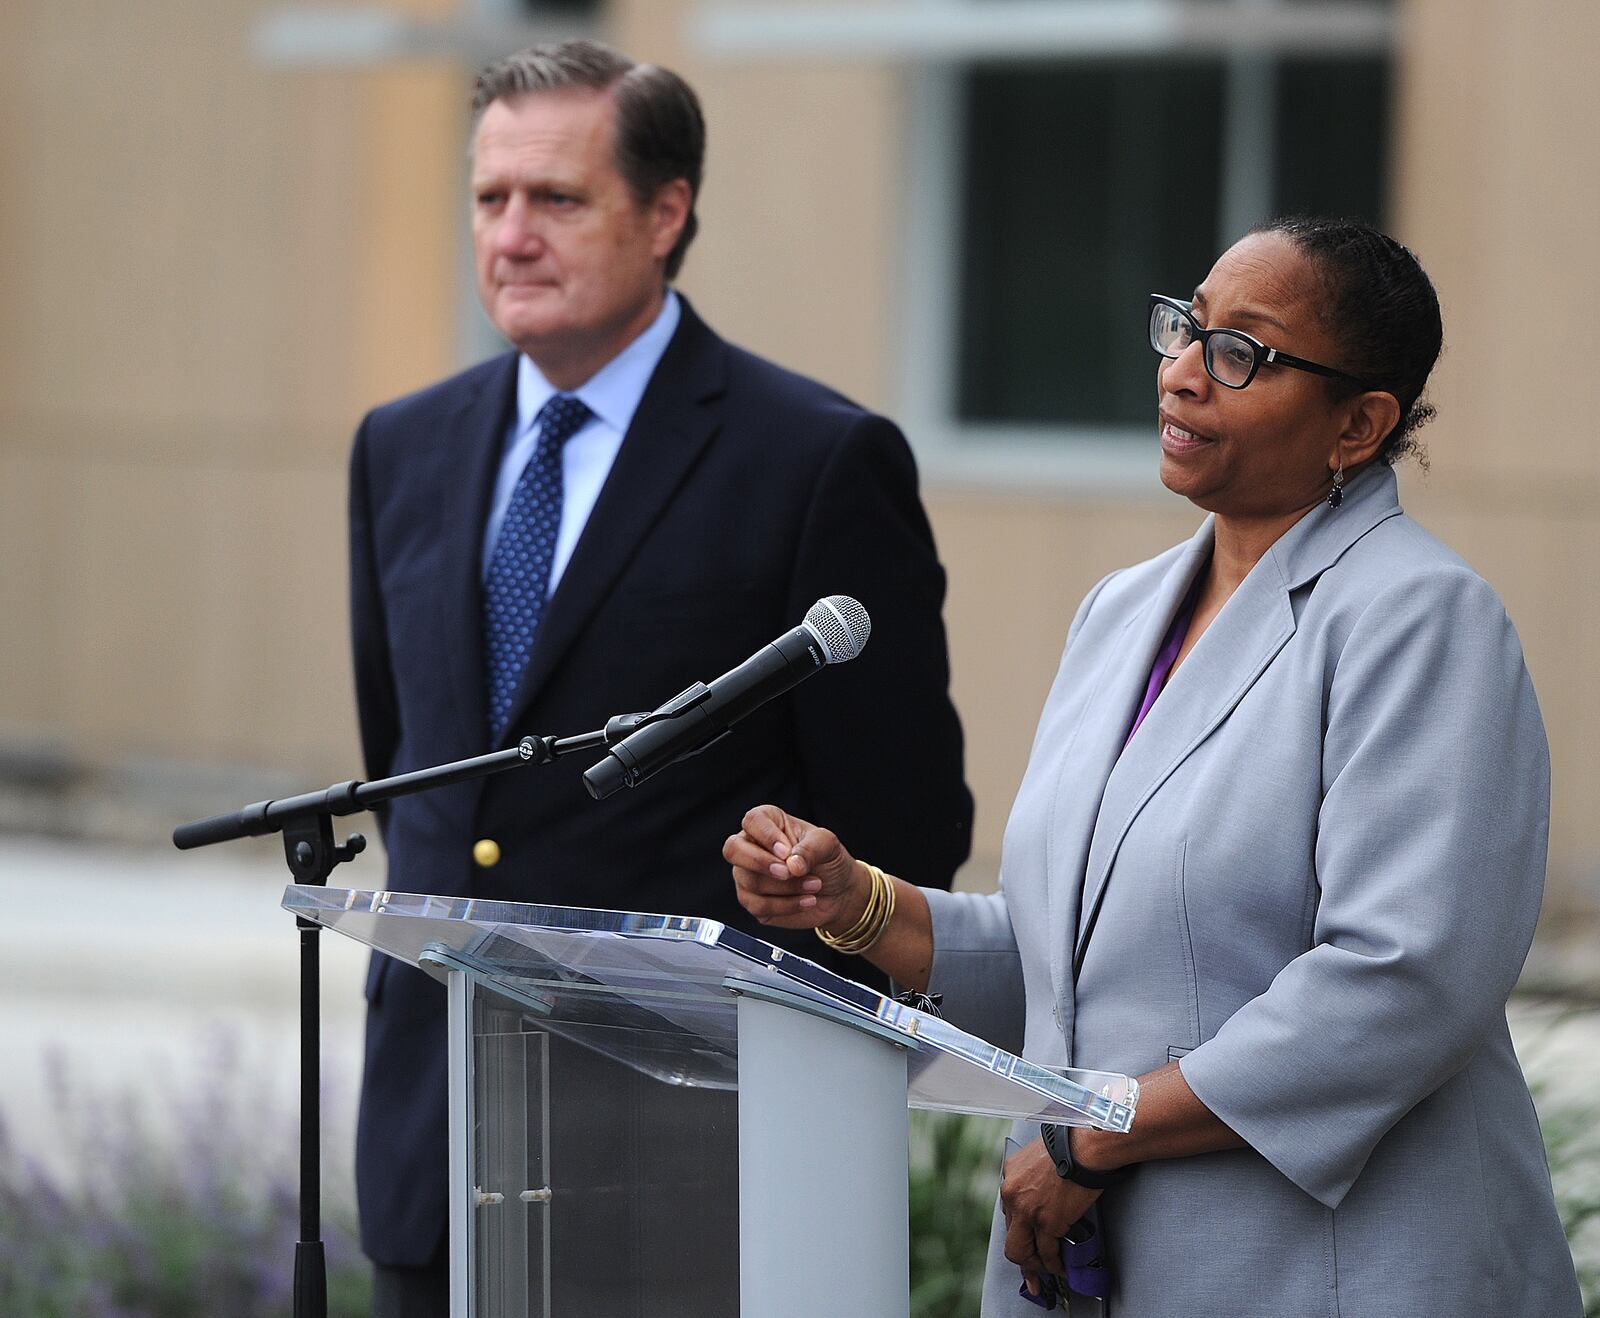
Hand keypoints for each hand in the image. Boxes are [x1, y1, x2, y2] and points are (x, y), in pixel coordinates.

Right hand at [724, 805, 865, 931]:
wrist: (838, 892)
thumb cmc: (828, 860)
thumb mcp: (828, 845)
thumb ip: (811, 848)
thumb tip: (792, 864)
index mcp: (768, 823)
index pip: (752, 821)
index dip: (766, 836)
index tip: (786, 851)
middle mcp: (751, 847)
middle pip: (733, 850)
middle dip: (760, 863)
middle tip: (788, 872)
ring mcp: (748, 875)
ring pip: (751, 882)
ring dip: (787, 887)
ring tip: (814, 885)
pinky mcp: (753, 902)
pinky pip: (759, 906)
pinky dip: (787, 905)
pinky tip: (807, 900)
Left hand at [1000, 1137, 1100, 1296]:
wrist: (1084, 1148)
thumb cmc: (1070, 1146)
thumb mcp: (1039, 1156)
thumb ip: (1034, 1177)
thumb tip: (1044, 1194)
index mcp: (1010, 1175)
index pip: (1008, 1212)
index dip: (1020, 1230)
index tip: (1026, 1240)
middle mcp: (1011, 1194)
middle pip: (1010, 1234)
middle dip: (1023, 1255)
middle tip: (1032, 1268)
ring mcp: (1027, 1211)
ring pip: (1020, 1251)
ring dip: (1036, 1265)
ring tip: (1049, 1269)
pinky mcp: (1046, 1223)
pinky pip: (1046, 1253)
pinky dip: (1053, 1264)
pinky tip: (1061, 1266)